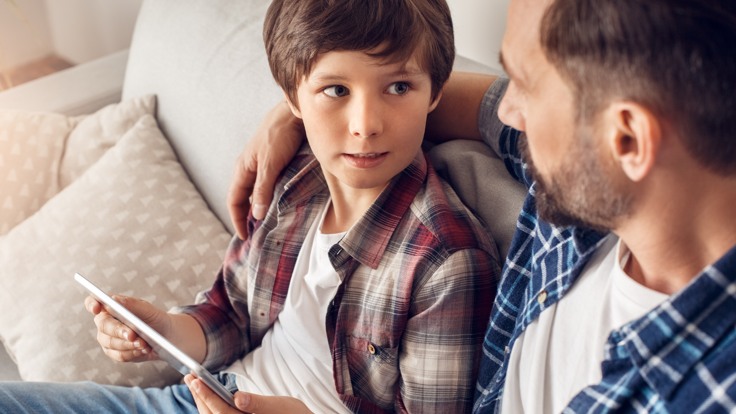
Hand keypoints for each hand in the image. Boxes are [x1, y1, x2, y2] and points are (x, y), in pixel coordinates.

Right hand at [85, 294, 169, 362]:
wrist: (165, 336)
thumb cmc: (154, 319)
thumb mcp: (147, 310)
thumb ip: (131, 304)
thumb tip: (114, 300)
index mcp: (110, 307)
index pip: (92, 302)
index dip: (91, 304)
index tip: (97, 308)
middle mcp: (105, 322)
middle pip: (104, 326)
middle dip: (119, 331)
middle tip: (133, 335)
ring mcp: (107, 339)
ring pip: (111, 343)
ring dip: (129, 344)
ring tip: (144, 344)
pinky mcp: (114, 353)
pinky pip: (119, 355)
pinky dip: (132, 353)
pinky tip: (143, 350)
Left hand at [185, 374, 312, 413]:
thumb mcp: (281, 407)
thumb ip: (259, 404)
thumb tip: (238, 398)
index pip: (221, 412)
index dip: (207, 396)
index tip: (196, 380)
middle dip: (199, 397)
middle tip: (189, 377)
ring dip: (202, 402)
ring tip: (195, 384)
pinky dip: (210, 408)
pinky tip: (207, 397)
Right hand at [227, 100, 303, 238]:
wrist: (294, 113)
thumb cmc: (280, 134)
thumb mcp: (270, 164)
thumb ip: (262, 189)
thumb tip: (255, 214)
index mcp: (242, 169)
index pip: (234, 201)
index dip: (237, 220)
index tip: (246, 238)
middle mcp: (249, 168)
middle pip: (243, 199)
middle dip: (247, 218)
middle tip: (257, 237)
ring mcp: (261, 166)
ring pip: (256, 193)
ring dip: (259, 209)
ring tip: (268, 226)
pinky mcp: (275, 163)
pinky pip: (268, 186)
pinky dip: (270, 199)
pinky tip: (280, 206)